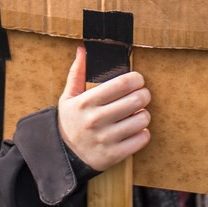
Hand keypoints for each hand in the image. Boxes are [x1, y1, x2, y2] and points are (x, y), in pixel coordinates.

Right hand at [57, 46, 150, 171]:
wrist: (63, 156)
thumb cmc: (70, 122)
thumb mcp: (68, 97)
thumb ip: (77, 73)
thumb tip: (82, 50)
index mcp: (86, 102)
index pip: (121, 84)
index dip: (136, 79)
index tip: (138, 80)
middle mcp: (96, 120)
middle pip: (136, 99)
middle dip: (144, 94)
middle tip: (141, 95)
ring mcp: (106, 138)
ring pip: (142, 119)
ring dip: (144, 114)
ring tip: (136, 114)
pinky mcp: (114, 155)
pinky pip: (142, 139)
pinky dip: (143, 133)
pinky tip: (135, 130)